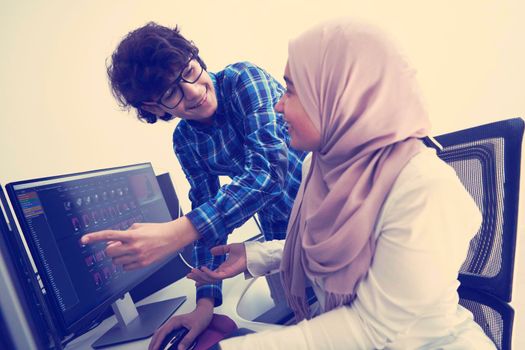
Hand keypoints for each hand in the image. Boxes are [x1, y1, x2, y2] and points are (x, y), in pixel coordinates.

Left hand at [80, 217, 198, 269]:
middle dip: (110, 250)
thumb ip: (123, 234)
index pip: (108, 235)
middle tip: (116, 247)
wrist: (172, 237)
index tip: (83, 240)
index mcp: (132, 235)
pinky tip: (134, 257)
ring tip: (129, 251)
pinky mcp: (143, 264)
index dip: (94, 237)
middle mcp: (134, 246)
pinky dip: (126, 263)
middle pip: (109, 253)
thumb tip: (111, 245)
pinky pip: (125, 268)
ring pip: (116, 262)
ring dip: (118, 257)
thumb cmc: (156, 230)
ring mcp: (138, 257)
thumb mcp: (138, 226)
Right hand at [149, 298, 213, 349]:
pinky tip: (160, 345)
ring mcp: (173, 324)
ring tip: (153, 349)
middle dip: (153, 343)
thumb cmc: (201, 317)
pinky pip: (165, 333)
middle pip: (158, 333)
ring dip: (155, 341)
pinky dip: (160, 339)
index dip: (157, 342)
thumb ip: (188, 339)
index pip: (163, 333)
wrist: (205, 310)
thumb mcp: (196, 330)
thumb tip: (180, 348)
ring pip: (160, 333)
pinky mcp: (175, 326)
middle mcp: (172, 322)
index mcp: (175, 322)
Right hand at [187, 243, 246, 285]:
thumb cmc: (244, 251)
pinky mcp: (228, 273)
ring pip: (210, 278)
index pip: (210, 274)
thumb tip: (212, 251)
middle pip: (208, 278)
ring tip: (193, 272)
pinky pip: (216, 275)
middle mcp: (224, 272)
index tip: (194, 275)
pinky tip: (203, 268)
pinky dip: (208, 273)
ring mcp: (226, 274)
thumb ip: (220, 250)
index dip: (202, 275)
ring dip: (200, 276)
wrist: (252, 252)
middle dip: (198, 277)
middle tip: (189, 275)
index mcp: (224, 268)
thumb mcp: (229, 248)